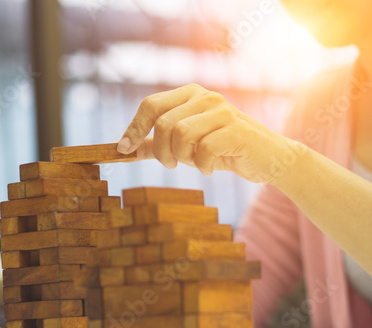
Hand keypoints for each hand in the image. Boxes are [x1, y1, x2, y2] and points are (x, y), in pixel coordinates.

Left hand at [117, 84, 298, 183]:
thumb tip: (124, 150)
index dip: (133, 128)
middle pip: (163, 124)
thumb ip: (156, 145)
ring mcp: (222, 111)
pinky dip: (202, 165)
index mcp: (189, 94)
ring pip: (181, 135)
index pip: (150, 105)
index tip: (123, 150)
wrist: (268, 158)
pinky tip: (209, 169)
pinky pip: (204, 149)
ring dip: (181, 157)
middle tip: (170, 164)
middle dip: (160, 151)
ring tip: (192, 163)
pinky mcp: (237, 130)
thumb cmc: (222, 150)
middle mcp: (205, 97)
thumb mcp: (185, 146)